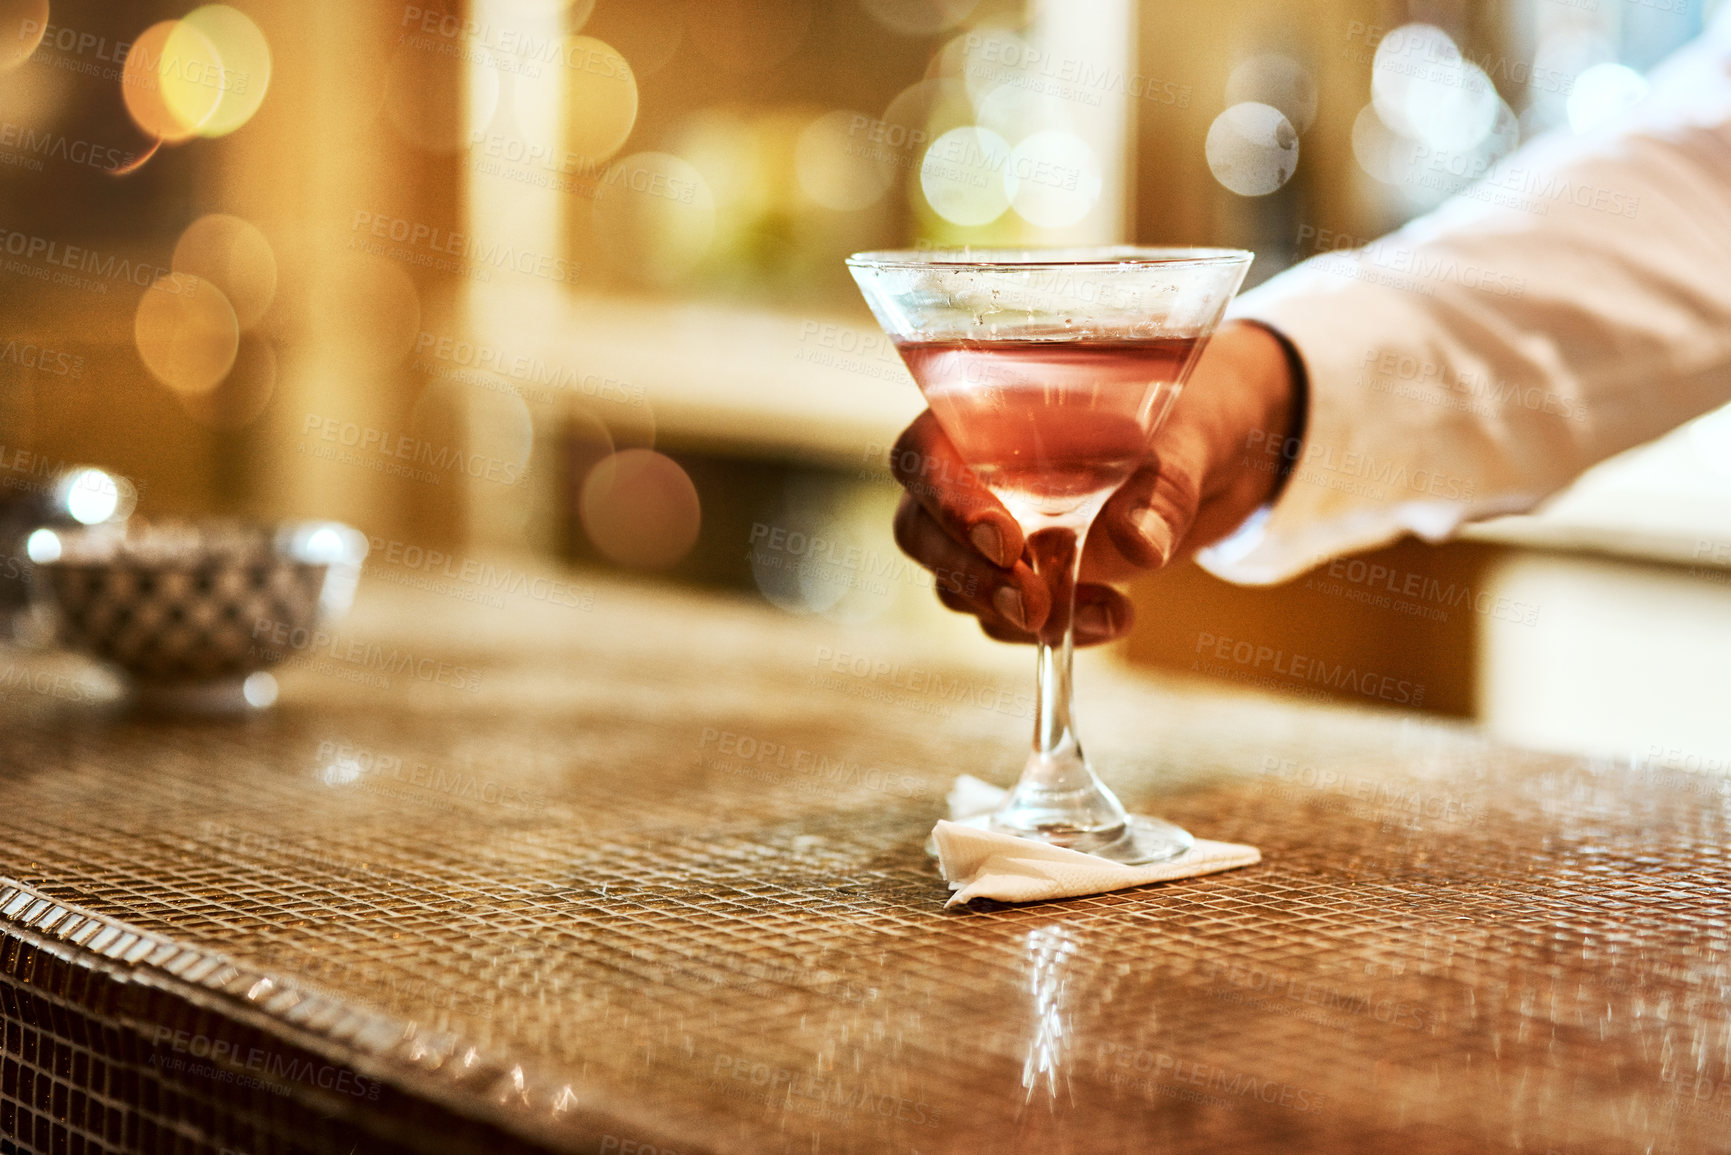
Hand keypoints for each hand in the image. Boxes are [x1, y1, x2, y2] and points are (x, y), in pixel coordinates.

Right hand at [889, 320, 1299, 644]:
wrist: (1226, 456)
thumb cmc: (1196, 413)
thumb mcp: (1191, 436)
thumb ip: (1164, 485)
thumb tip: (1138, 545)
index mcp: (990, 411)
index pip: (926, 454)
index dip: (947, 500)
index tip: (1006, 541)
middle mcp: (978, 473)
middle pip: (922, 531)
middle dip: (970, 577)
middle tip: (1033, 607)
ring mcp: (1000, 531)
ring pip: (957, 585)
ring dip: (1017, 615)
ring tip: (1113, 613)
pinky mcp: (1032, 578)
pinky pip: (1011, 619)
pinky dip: (1057, 631)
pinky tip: (1117, 618)